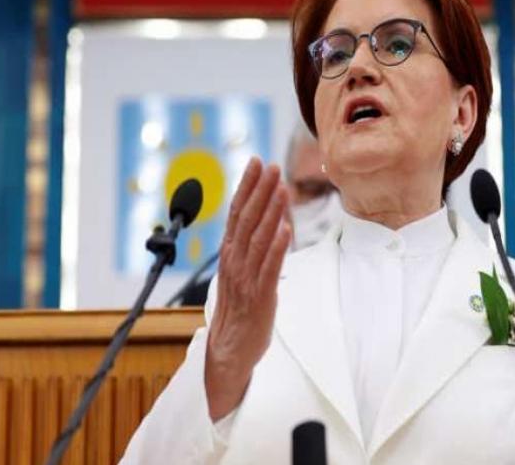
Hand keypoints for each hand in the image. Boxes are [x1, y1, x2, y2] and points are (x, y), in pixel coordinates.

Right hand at [205, 157, 291, 420]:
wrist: (228, 352)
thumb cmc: (238, 310)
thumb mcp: (240, 272)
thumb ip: (249, 246)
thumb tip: (267, 218)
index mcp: (229, 254)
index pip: (236, 213)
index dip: (246, 186)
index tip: (256, 162)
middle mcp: (234, 262)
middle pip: (247, 219)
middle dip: (260, 190)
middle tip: (271, 165)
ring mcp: (246, 279)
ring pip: (259, 239)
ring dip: (271, 211)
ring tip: (281, 187)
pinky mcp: (261, 297)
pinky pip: (270, 269)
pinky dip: (277, 247)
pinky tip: (286, 228)